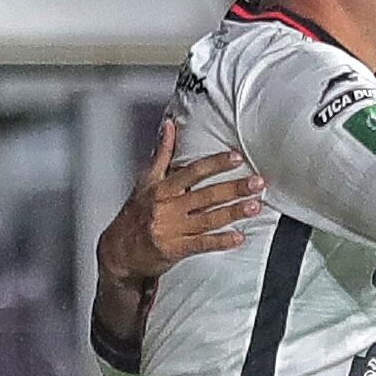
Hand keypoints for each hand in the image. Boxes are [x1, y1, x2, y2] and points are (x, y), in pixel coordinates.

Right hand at [99, 117, 260, 292]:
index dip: (215, 164)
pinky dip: (221, 241)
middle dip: (233, 188)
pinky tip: (238, 237)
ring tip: (255, 206)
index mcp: (160, 188)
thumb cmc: (135, 214)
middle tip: (257, 182)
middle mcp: (166, 206)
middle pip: (205, 194)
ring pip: (208, 218)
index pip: (191, 172)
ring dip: (233, 212)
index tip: (236, 157)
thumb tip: (169, 125)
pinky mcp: (174, 249)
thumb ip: (161, 154)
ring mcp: (171, 228)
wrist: (118, 251)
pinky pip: (201, 244)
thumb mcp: (144, 182)